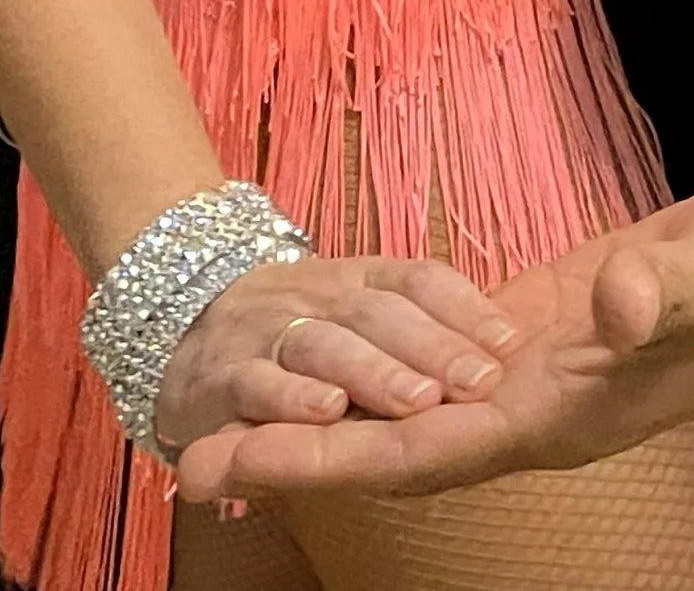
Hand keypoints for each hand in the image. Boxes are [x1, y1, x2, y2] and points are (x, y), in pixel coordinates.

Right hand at [154, 252, 518, 459]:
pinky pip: (258, 384)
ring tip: (417, 401)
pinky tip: (324, 414)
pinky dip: (289, 398)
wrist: (180, 317)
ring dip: (373, 372)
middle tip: (480, 382)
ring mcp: (268, 333)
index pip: (418, 280)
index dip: (464, 308)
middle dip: (432, 348)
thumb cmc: (296, 326)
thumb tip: (505, 342)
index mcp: (357, 279)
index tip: (512, 341)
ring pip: (326, 346)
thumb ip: (412, 322)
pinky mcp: (221, 377)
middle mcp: (318, 297)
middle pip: (380, 313)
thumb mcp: (352, 310)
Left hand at [174, 178, 693, 504]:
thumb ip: (668, 293)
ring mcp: (524, 377)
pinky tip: (320, 367)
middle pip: (388, 447)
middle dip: (294, 455)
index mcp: (558, 413)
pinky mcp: (526, 333)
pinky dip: (370, 375)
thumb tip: (618, 307)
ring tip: (228, 417)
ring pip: (401, 412)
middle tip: (190, 456)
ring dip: (318, 419)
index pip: (423, 451)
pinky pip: (429, 372)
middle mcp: (527, 412)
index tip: (247, 465)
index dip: (334, 460)